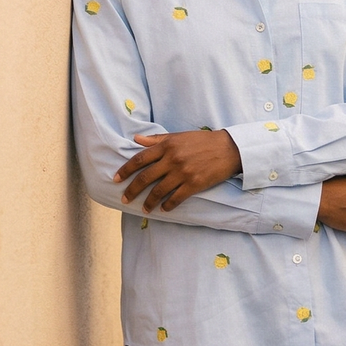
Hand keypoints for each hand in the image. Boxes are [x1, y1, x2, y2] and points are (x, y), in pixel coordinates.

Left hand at [116, 130, 241, 211]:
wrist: (229, 149)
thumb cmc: (203, 141)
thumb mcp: (179, 136)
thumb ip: (157, 139)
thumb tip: (136, 139)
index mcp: (167, 146)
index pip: (140, 159)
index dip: (126, 170)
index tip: (116, 179)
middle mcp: (172, 160)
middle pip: (145, 177)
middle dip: (132, 190)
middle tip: (124, 199)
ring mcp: (183, 173)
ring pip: (159, 191)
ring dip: (149, 202)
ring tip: (144, 209)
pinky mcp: (194, 184)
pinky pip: (176, 198)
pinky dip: (168, 205)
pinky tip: (163, 209)